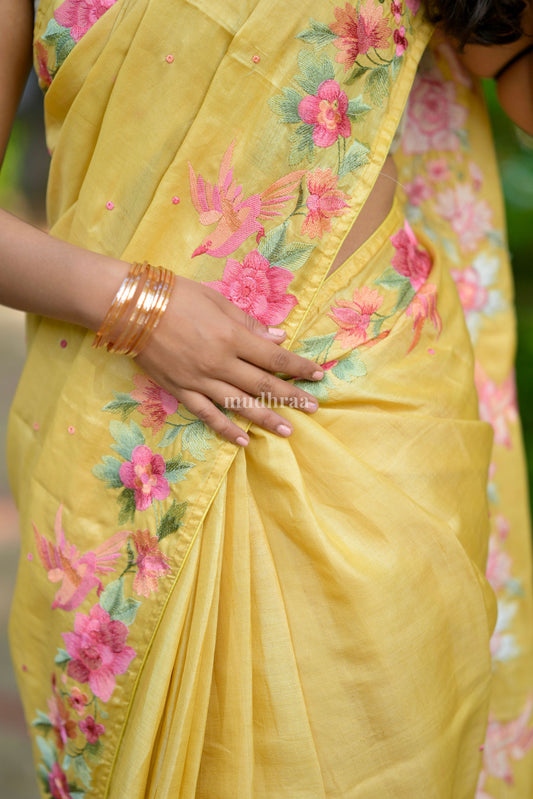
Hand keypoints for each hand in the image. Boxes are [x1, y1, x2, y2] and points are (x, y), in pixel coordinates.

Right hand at [135, 276, 323, 445]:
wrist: (132, 307)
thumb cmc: (177, 296)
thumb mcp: (217, 301)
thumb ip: (248, 322)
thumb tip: (277, 338)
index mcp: (232, 337)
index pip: (274, 358)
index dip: (299, 368)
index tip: (318, 375)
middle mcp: (220, 363)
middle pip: (263, 384)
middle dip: (291, 397)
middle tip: (313, 409)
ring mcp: (200, 380)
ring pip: (239, 404)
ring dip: (265, 418)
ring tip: (287, 430)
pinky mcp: (181, 390)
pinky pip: (206, 414)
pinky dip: (225, 428)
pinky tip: (243, 441)